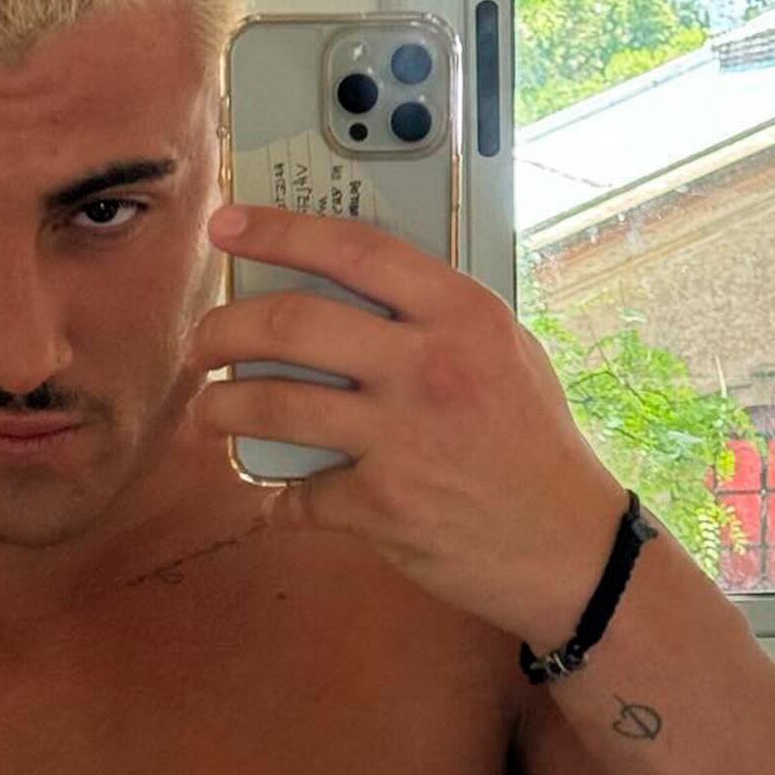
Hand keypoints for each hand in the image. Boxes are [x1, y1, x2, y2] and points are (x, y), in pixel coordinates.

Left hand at [186, 203, 629, 642]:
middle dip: (223, 328)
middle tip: (203, 341)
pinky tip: (277, 498)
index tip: (226, 226)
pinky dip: (279, 499)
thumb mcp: (504, 350)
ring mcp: (402, 437)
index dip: (277, 231)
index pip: (352, 249)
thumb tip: (343, 286)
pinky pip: (299, 493)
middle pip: (291, 323)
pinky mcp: (382, 505)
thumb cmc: (533, 442)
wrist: (572, 548)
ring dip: (222, 407)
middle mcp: (428, 365)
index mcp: (461, 314)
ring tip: (209, 411)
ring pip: (274, 404)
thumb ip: (433, 315)